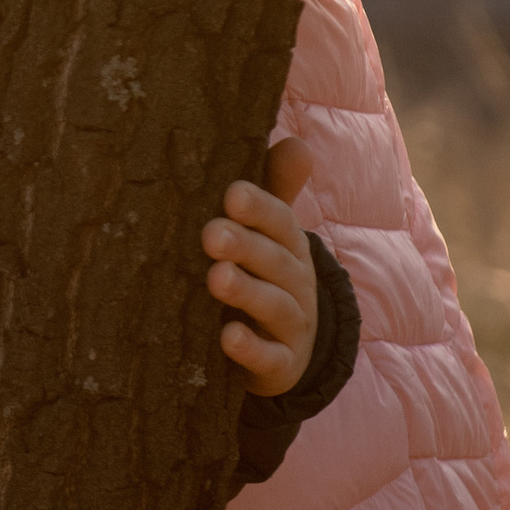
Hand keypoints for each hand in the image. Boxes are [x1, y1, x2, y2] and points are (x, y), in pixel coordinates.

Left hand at [203, 137, 317, 397]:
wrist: (286, 348)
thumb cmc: (263, 274)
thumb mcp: (269, 235)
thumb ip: (275, 190)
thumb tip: (299, 144)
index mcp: (288, 245)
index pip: (280, 222)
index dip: (259, 208)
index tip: (231, 193)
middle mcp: (296, 282)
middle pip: (275, 261)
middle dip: (245, 246)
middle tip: (210, 234)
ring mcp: (292, 325)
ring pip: (274, 306)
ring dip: (246, 292)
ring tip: (215, 278)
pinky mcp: (282, 365)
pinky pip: (271, 358)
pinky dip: (251, 350)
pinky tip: (226, 338)